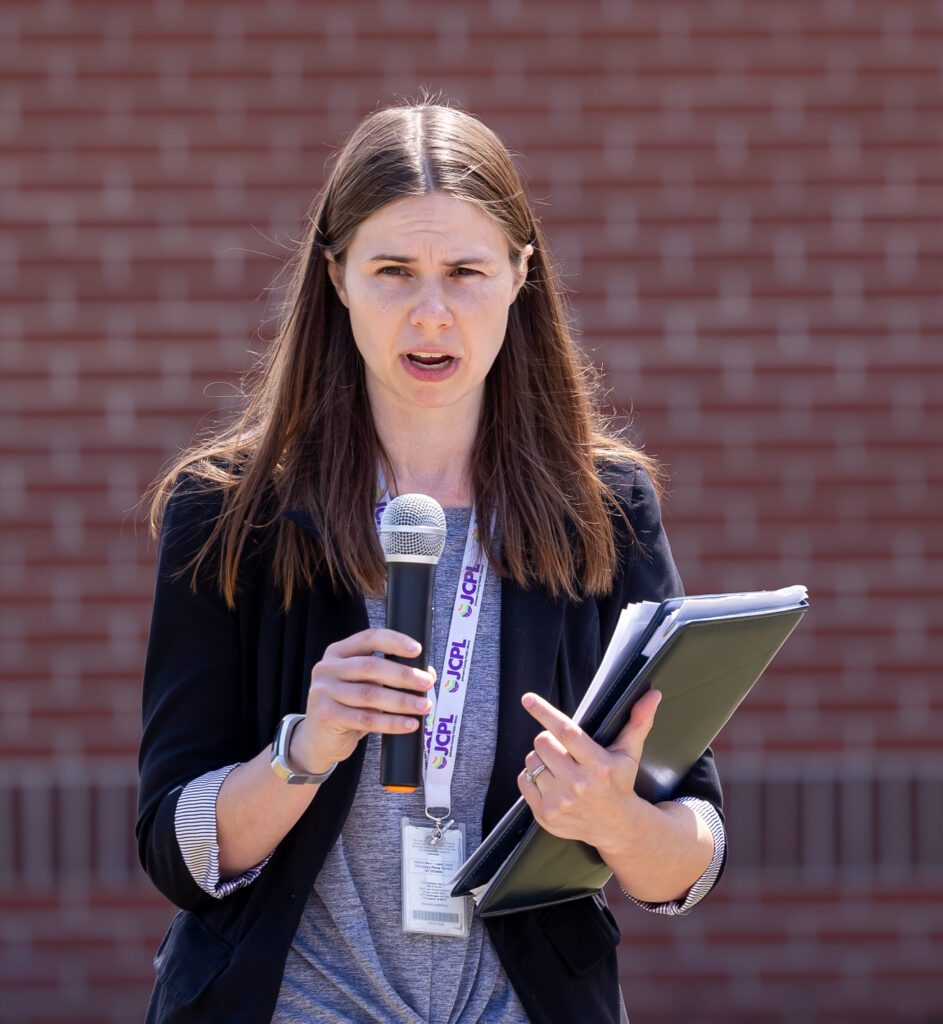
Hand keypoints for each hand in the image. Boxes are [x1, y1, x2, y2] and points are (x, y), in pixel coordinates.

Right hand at [289, 628, 435, 774]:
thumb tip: (428, 672)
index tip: (417, 650)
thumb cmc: (349, 707)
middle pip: (371, 666)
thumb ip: (389, 676)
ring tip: (425, 706)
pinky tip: (409, 724)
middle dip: (404, 674)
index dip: (395, 641)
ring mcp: (324, 691)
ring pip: (370, 694)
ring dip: (402, 701)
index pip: (369, 638)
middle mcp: (327, 668)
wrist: (319, 739)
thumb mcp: (364, 685)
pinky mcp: (326, 715)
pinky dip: (392, 722)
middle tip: (427, 682)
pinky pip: (366, 719)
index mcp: (338, 652)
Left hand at [516, 688, 661, 852]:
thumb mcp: (629, 754)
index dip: (545, 713)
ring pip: (531, 760)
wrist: (616, 827)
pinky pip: (523, 780)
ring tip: (559, 767)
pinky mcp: (545, 814)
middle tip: (562, 749)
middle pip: (543, 742)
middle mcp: (578, 784)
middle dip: (548, 740)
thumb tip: (653, 694)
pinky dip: (531, 777)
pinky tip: (550, 782)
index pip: (566, 732)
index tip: (528, 699)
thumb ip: (639, 721)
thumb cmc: (620, 783)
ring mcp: (560, 802)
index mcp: (598, 765)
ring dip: (541, 759)